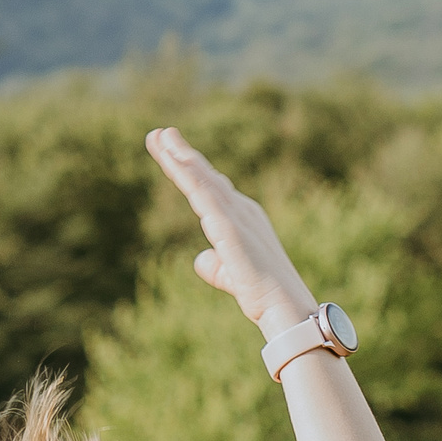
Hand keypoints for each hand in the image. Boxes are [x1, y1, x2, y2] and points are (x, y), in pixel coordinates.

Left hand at [145, 127, 316, 335]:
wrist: (283, 307)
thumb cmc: (261, 294)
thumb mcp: (230, 276)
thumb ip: (213, 265)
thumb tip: (199, 259)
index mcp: (241, 218)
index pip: (209, 188)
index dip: (188, 169)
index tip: (168, 152)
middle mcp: (241, 209)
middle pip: (203, 176)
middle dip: (180, 154)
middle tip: (158, 133)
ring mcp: (236, 215)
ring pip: (201, 180)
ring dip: (180, 157)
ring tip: (159, 137)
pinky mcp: (229, 227)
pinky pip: (205, 195)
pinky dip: (190, 177)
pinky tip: (175, 161)